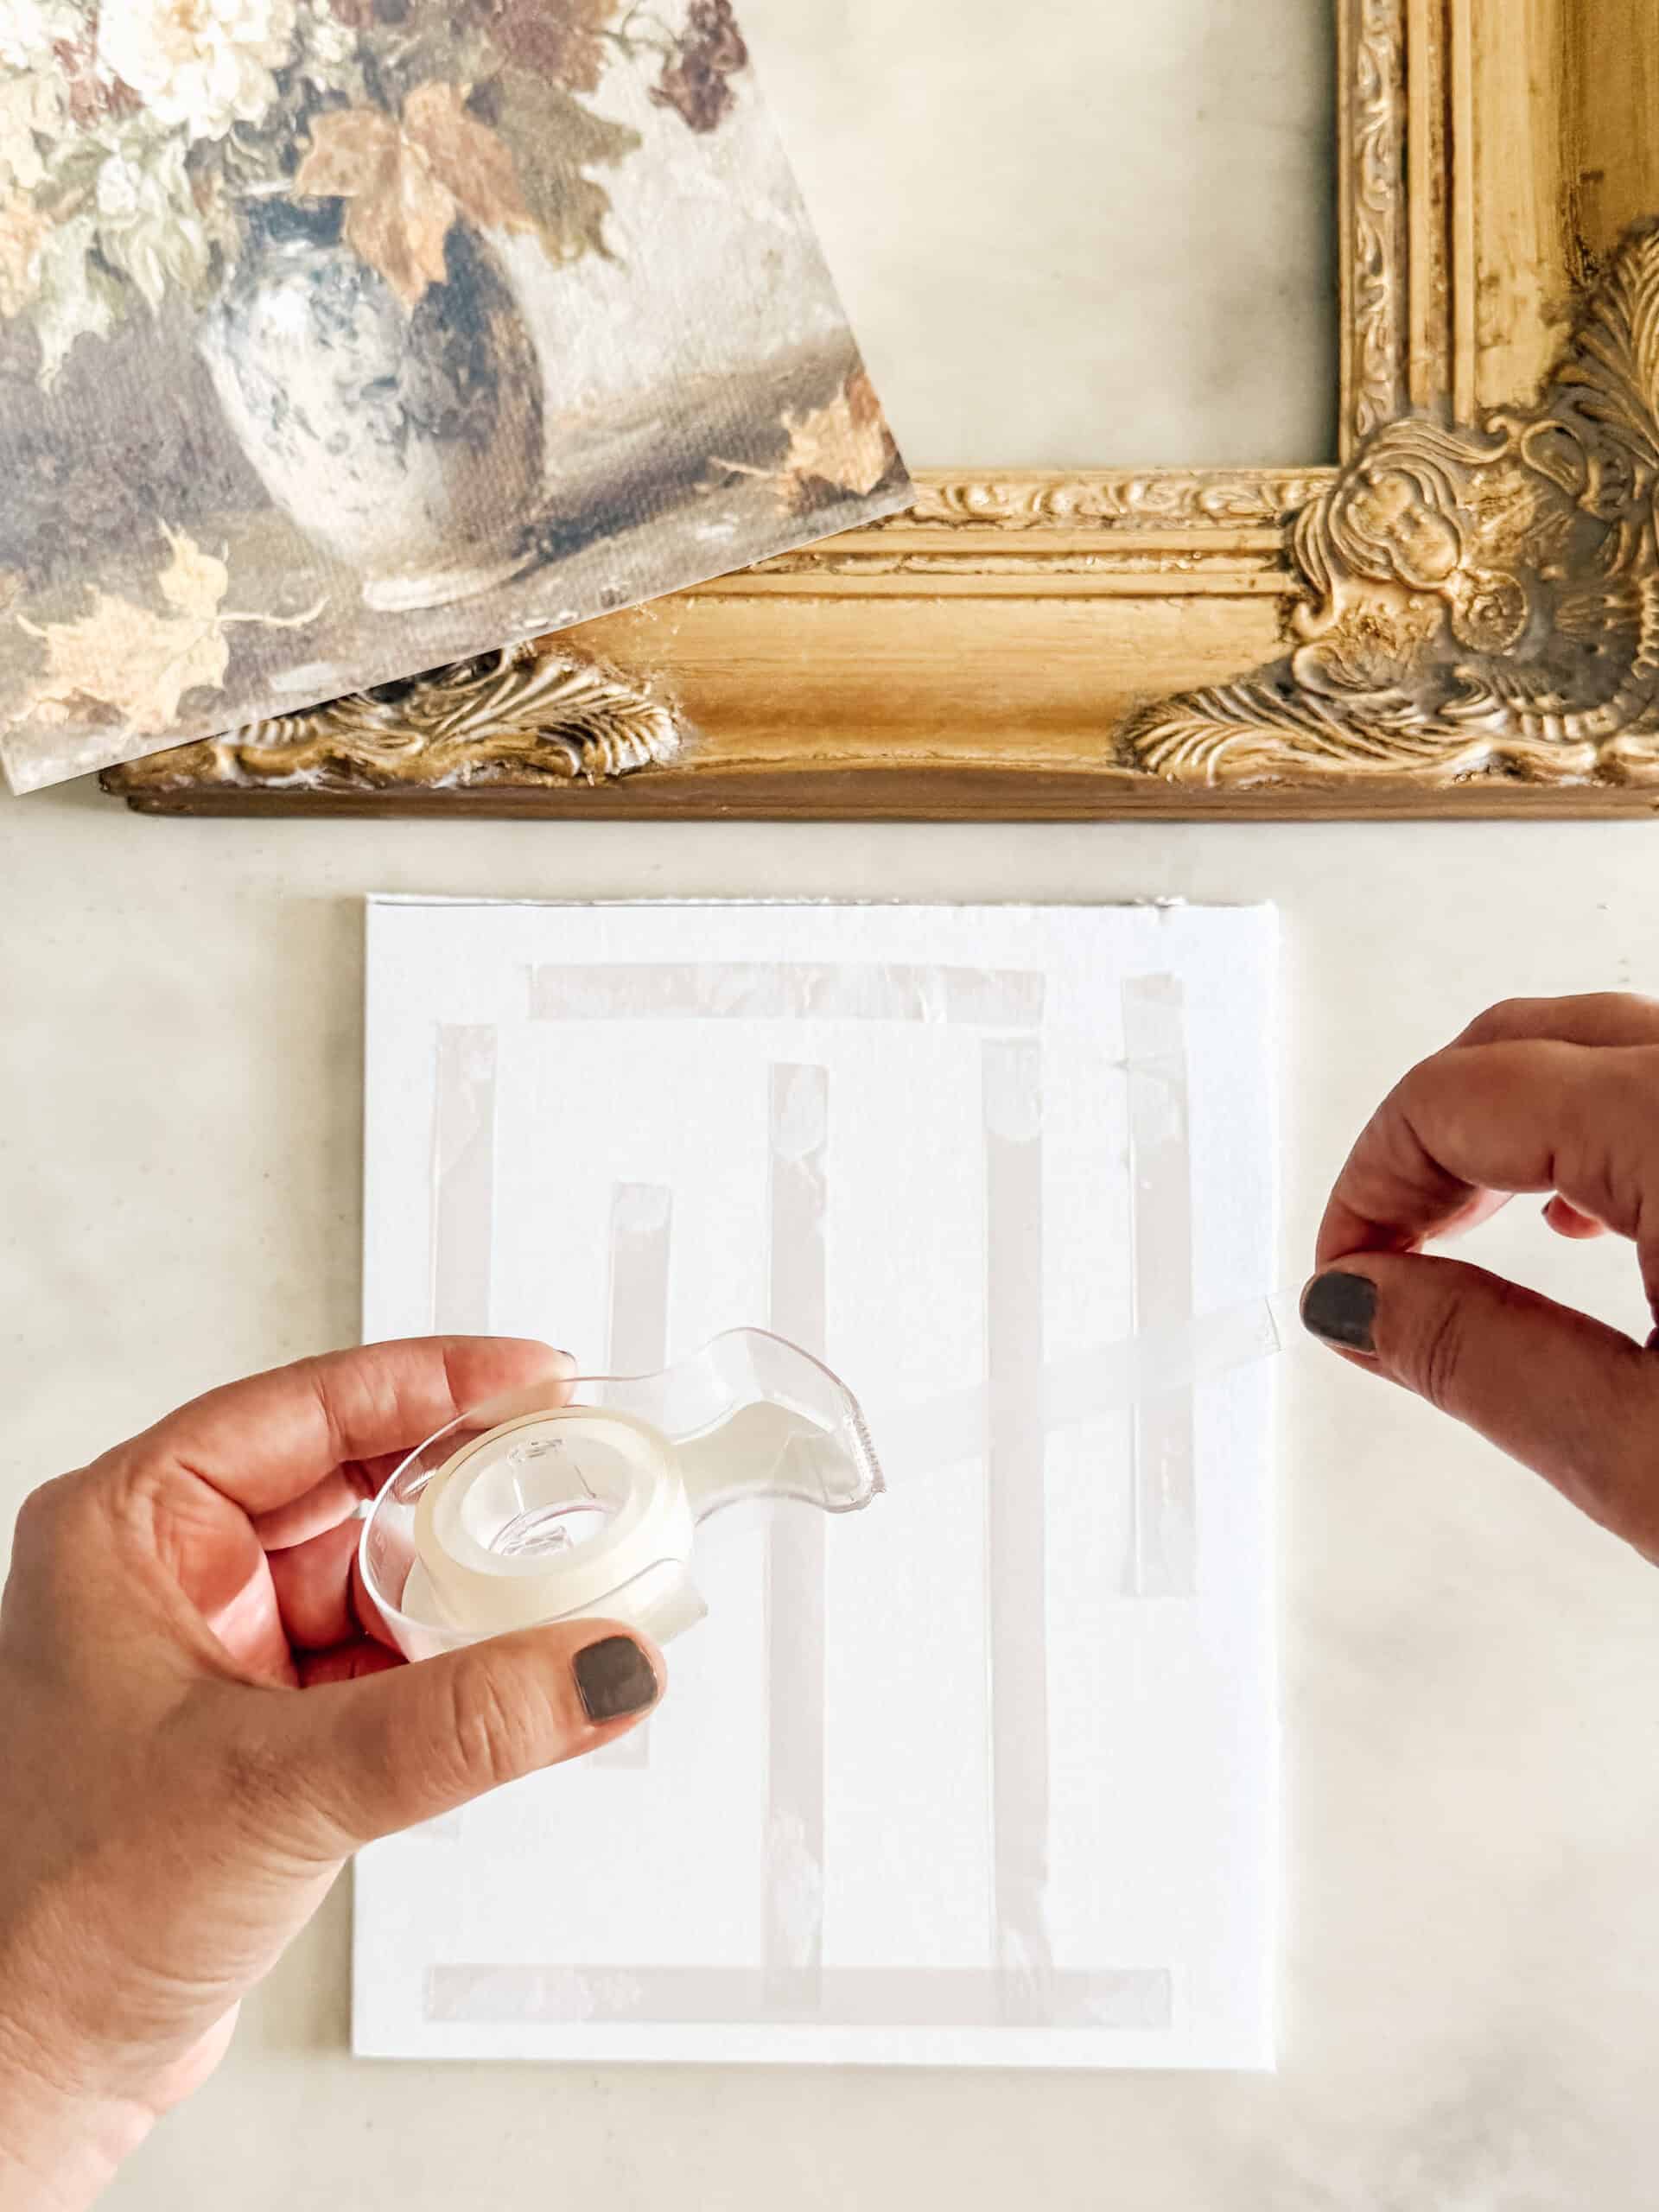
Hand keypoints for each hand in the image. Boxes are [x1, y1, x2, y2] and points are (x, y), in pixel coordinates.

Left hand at [0, 1339, 663, 2210]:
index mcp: (130, 1526)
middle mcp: (172, 1572)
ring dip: (471, 1591)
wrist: (28, 2071)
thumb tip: (599, 1665)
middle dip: (471, 1493)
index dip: (437, 1383)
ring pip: (383, 1575)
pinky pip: (390, 1660)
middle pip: (359, 1483)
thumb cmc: (54, 1919)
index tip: (541, 1381)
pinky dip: (458, 1667)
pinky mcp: (266, 1728)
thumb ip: (457, 1724)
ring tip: (564, 1592)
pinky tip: (517, 1675)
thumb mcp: (276, 1787)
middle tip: (578, 1484)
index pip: (310, 1408)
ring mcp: (221, 1650)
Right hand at [1301, 993, 1658, 1561]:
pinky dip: (1599, 1125)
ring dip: (1507, 1128)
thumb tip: (1359, 1303)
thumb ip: (1485, 1361)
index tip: (1340, 1279)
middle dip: (1422, 1143)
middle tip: (1378, 1258)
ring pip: (1603, 1047)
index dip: (1366, 1189)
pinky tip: (1582, 1215)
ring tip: (1460, 1237)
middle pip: (1523, 1042)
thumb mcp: (1654, 1461)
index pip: (1456, 1098)